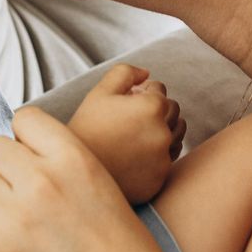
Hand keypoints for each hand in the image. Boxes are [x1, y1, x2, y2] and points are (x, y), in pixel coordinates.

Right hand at [65, 63, 185, 204]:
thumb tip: (146, 73)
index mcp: (151, 107)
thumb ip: (125, 73)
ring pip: (176, 135)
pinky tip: (137, 155)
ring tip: (136, 136)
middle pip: (173, 111)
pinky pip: (168, 159)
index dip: (142, 93)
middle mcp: (163, 132)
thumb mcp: (100, 93)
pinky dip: (158, 155)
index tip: (126, 103)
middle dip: (156, 109)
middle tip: (131, 119)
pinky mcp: (160, 178)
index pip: (159, 90)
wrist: (75, 171)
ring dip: (162, 130)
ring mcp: (163, 158)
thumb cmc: (86, 128)